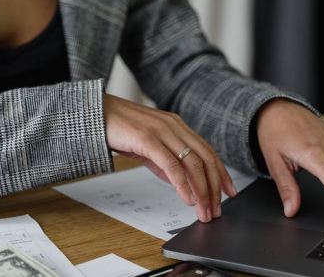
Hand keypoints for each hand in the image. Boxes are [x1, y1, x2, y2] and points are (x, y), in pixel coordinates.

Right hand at [103, 94, 236, 222]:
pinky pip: (171, 164)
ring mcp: (162, 131)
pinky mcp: (148, 139)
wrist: (94, 114)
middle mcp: (174, 126)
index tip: (229, 191)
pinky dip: (182, 184)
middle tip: (217, 209)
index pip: (207, 151)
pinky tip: (187, 198)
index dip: (221, 172)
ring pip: (192, 163)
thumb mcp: (148, 146)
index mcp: (177, 126)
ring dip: (202, 190)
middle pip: (205, 158)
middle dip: (215, 187)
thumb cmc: (119, 128)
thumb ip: (165, 161)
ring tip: (204, 209)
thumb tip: (180, 182)